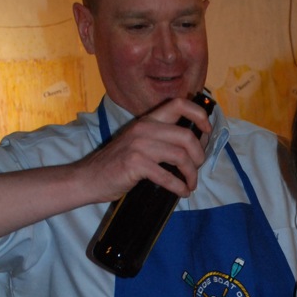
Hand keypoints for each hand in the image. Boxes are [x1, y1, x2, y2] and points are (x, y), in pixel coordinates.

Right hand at [78, 97, 211, 205]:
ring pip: (180, 156)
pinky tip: (181, 192)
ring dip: (191, 174)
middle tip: (197, 168)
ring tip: (190, 184)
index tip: (207, 130)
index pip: (178, 104)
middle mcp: (144, 129)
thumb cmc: (116, 164)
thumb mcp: (138, 143)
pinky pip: (167, 176)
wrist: (89, 178)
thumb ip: (160, 140)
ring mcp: (139, 146)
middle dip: (199, 154)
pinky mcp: (135, 164)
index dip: (199, 114)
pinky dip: (179, 187)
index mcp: (147, 121)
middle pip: (186, 135)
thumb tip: (191, 149)